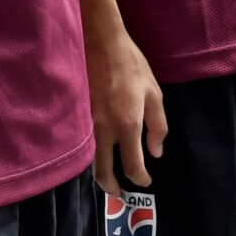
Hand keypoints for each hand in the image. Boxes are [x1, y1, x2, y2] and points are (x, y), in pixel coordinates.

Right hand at [85, 29, 166, 192]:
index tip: (145, 180)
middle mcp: (104, 128)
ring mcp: (86, 122)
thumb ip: (158, 125)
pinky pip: (83, 143)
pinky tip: (96, 154)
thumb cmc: (130, 65)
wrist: (99, 42)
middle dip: (111, 187)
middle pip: (103, 170)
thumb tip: (156, 152)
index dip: (140, 177)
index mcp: (127, 123)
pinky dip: (89, 155)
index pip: (132, 164)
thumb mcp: (154, 93)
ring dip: (99, 173)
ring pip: (90, 159)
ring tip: (107, 179)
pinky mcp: (77, 115)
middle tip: (119, 193)